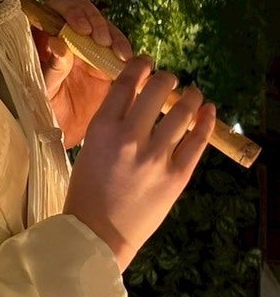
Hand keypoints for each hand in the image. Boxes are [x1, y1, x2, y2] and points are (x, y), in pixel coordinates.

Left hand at [32, 0, 130, 146]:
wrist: (65, 132)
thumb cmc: (45, 109)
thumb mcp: (44, 91)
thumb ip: (51, 69)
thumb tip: (58, 44)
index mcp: (43, 36)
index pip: (53, 9)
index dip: (68, 12)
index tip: (81, 29)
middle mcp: (64, 34)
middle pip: (80, 9)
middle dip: (93, 19)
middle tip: (101, 39)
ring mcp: (86, 45)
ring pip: (101, 24)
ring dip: (111, 33)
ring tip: (118, 52)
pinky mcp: (105, 58)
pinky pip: (117, 45)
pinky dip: (123, 48)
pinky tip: (126, 59)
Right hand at [63, 55, 215, 272]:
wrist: (98, 233)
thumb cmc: (87, 189)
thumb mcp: (90, 146)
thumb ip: (111, 122)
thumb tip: (136, 97)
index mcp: (103, 127)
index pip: (126, 82)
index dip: (140, 66)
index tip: (147, 63)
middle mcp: (130, 137)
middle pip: (158, 90)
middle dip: (167, 79)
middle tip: (170, 81)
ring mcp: (155, 157)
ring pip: (182, 112)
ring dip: (191, 97)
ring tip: (193, 94)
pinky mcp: (176, 177)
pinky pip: (197, 142)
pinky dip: (206, 123)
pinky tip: (208, 112)